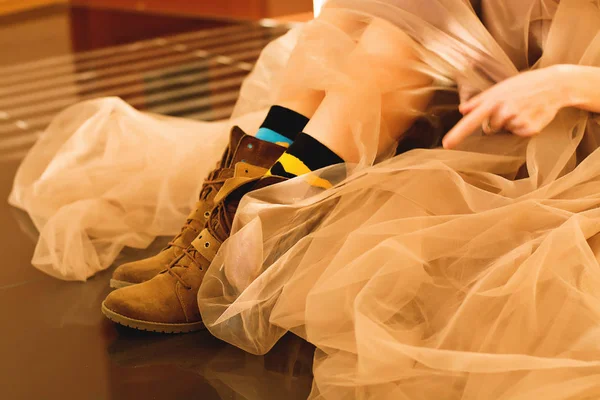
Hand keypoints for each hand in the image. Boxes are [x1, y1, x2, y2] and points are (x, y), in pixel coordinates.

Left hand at [442, 65, 569, 148]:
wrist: (554, 85)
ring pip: (504, 130)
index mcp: (494, 100)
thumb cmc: (524, 84)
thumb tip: (462, 109)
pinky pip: (518, 133)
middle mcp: (505, 112)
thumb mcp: (501, 87)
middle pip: (489, 128)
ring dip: (510, 123)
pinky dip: (523, 127)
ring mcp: (518, 121)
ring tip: (522, 108)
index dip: (458, 133)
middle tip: (510, 106)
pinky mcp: (530, 129)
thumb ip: (480, 99)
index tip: (447, 144)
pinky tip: (530, 114)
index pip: (472, 120)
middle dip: (496, 121)